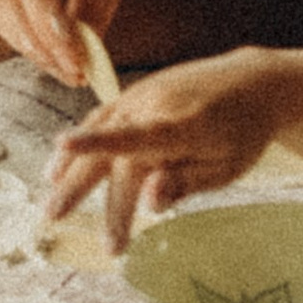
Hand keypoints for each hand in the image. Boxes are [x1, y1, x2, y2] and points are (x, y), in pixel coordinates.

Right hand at [43, 49, 286, 247]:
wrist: (252, 83)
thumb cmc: (242, 134)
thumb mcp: (227, 168)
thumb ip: (186, 184)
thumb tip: (149, 204)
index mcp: (184, 125)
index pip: (135, 136)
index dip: (97, 141)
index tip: (62, 142)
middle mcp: (156, 105)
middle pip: (110, 149)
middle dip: (79, 186)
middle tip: (52, 218)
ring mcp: (142, 96)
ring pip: (97, 134)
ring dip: (70, 168)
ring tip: (50, 203)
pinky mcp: (135, 95)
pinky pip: (100, 119)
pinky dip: (79, 143)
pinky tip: (59, 168)